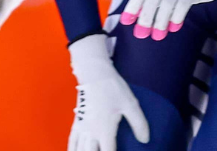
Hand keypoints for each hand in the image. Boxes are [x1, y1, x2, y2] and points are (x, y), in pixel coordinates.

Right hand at [67, 34, 148, 150]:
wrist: (94, 73)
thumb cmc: (112, 88)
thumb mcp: (130, 104)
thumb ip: (139, 124)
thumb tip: (145, 140)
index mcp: (105, 130)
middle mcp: (91, 132)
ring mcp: (81, 127)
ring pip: (79, 150)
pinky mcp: (76, 122)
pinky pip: (71, 141)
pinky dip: (72, 149)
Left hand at [120, 0, 216, 40]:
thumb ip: (158, 2)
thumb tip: (142, 18)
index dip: (132, 7)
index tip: (126, 22)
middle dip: (145, 17)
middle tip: (141, 34)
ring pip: (166, 3)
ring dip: (160, 20)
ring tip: (158, 35)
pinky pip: (183, 3)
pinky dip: (177, 16)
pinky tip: (175, 27)